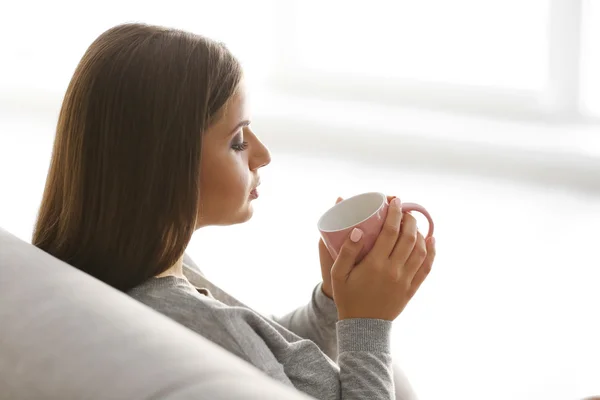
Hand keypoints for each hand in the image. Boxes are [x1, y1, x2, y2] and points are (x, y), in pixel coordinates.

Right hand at [331, 198, 435, 320]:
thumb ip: (346, 251)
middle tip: (405, 210)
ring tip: (414, 223)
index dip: (395, 213)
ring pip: (420, 251)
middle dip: (409, 219)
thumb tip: (358, 229)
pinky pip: (426, 268)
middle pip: (408, 238)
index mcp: (375, 264)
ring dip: (420, 233)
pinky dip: (431, 252)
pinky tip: (431, 241)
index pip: (390, 232)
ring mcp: (405, 280)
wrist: (362, 327)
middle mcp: (394, 270)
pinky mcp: (411, 289)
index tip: (395, 201)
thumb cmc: (347, 297)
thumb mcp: (338, 274)